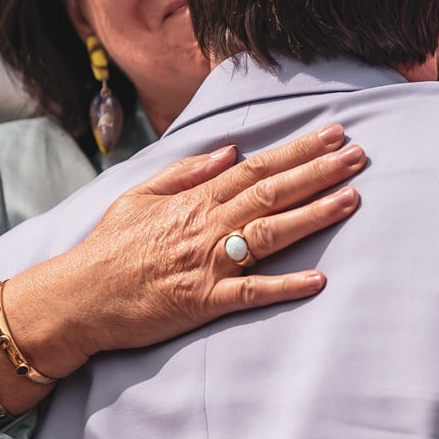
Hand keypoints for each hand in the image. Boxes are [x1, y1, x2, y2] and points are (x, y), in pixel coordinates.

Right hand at [0, 123, 366, 423]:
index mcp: (194, 200)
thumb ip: (188, 172)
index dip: (299, 151)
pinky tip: (318, 279)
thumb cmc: (109, 248)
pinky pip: (250, 293)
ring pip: (269, 233)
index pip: (256, 167)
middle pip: (272, 192)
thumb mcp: (140, 196)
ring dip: (313, 215)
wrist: (78, 298)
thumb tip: (232, 151)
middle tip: (360, 155)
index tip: (334, 136)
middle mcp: (206, 226)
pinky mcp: (204, 302)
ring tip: (352, 199)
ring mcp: (207, 264)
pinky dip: (285, 286)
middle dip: (319, 172)